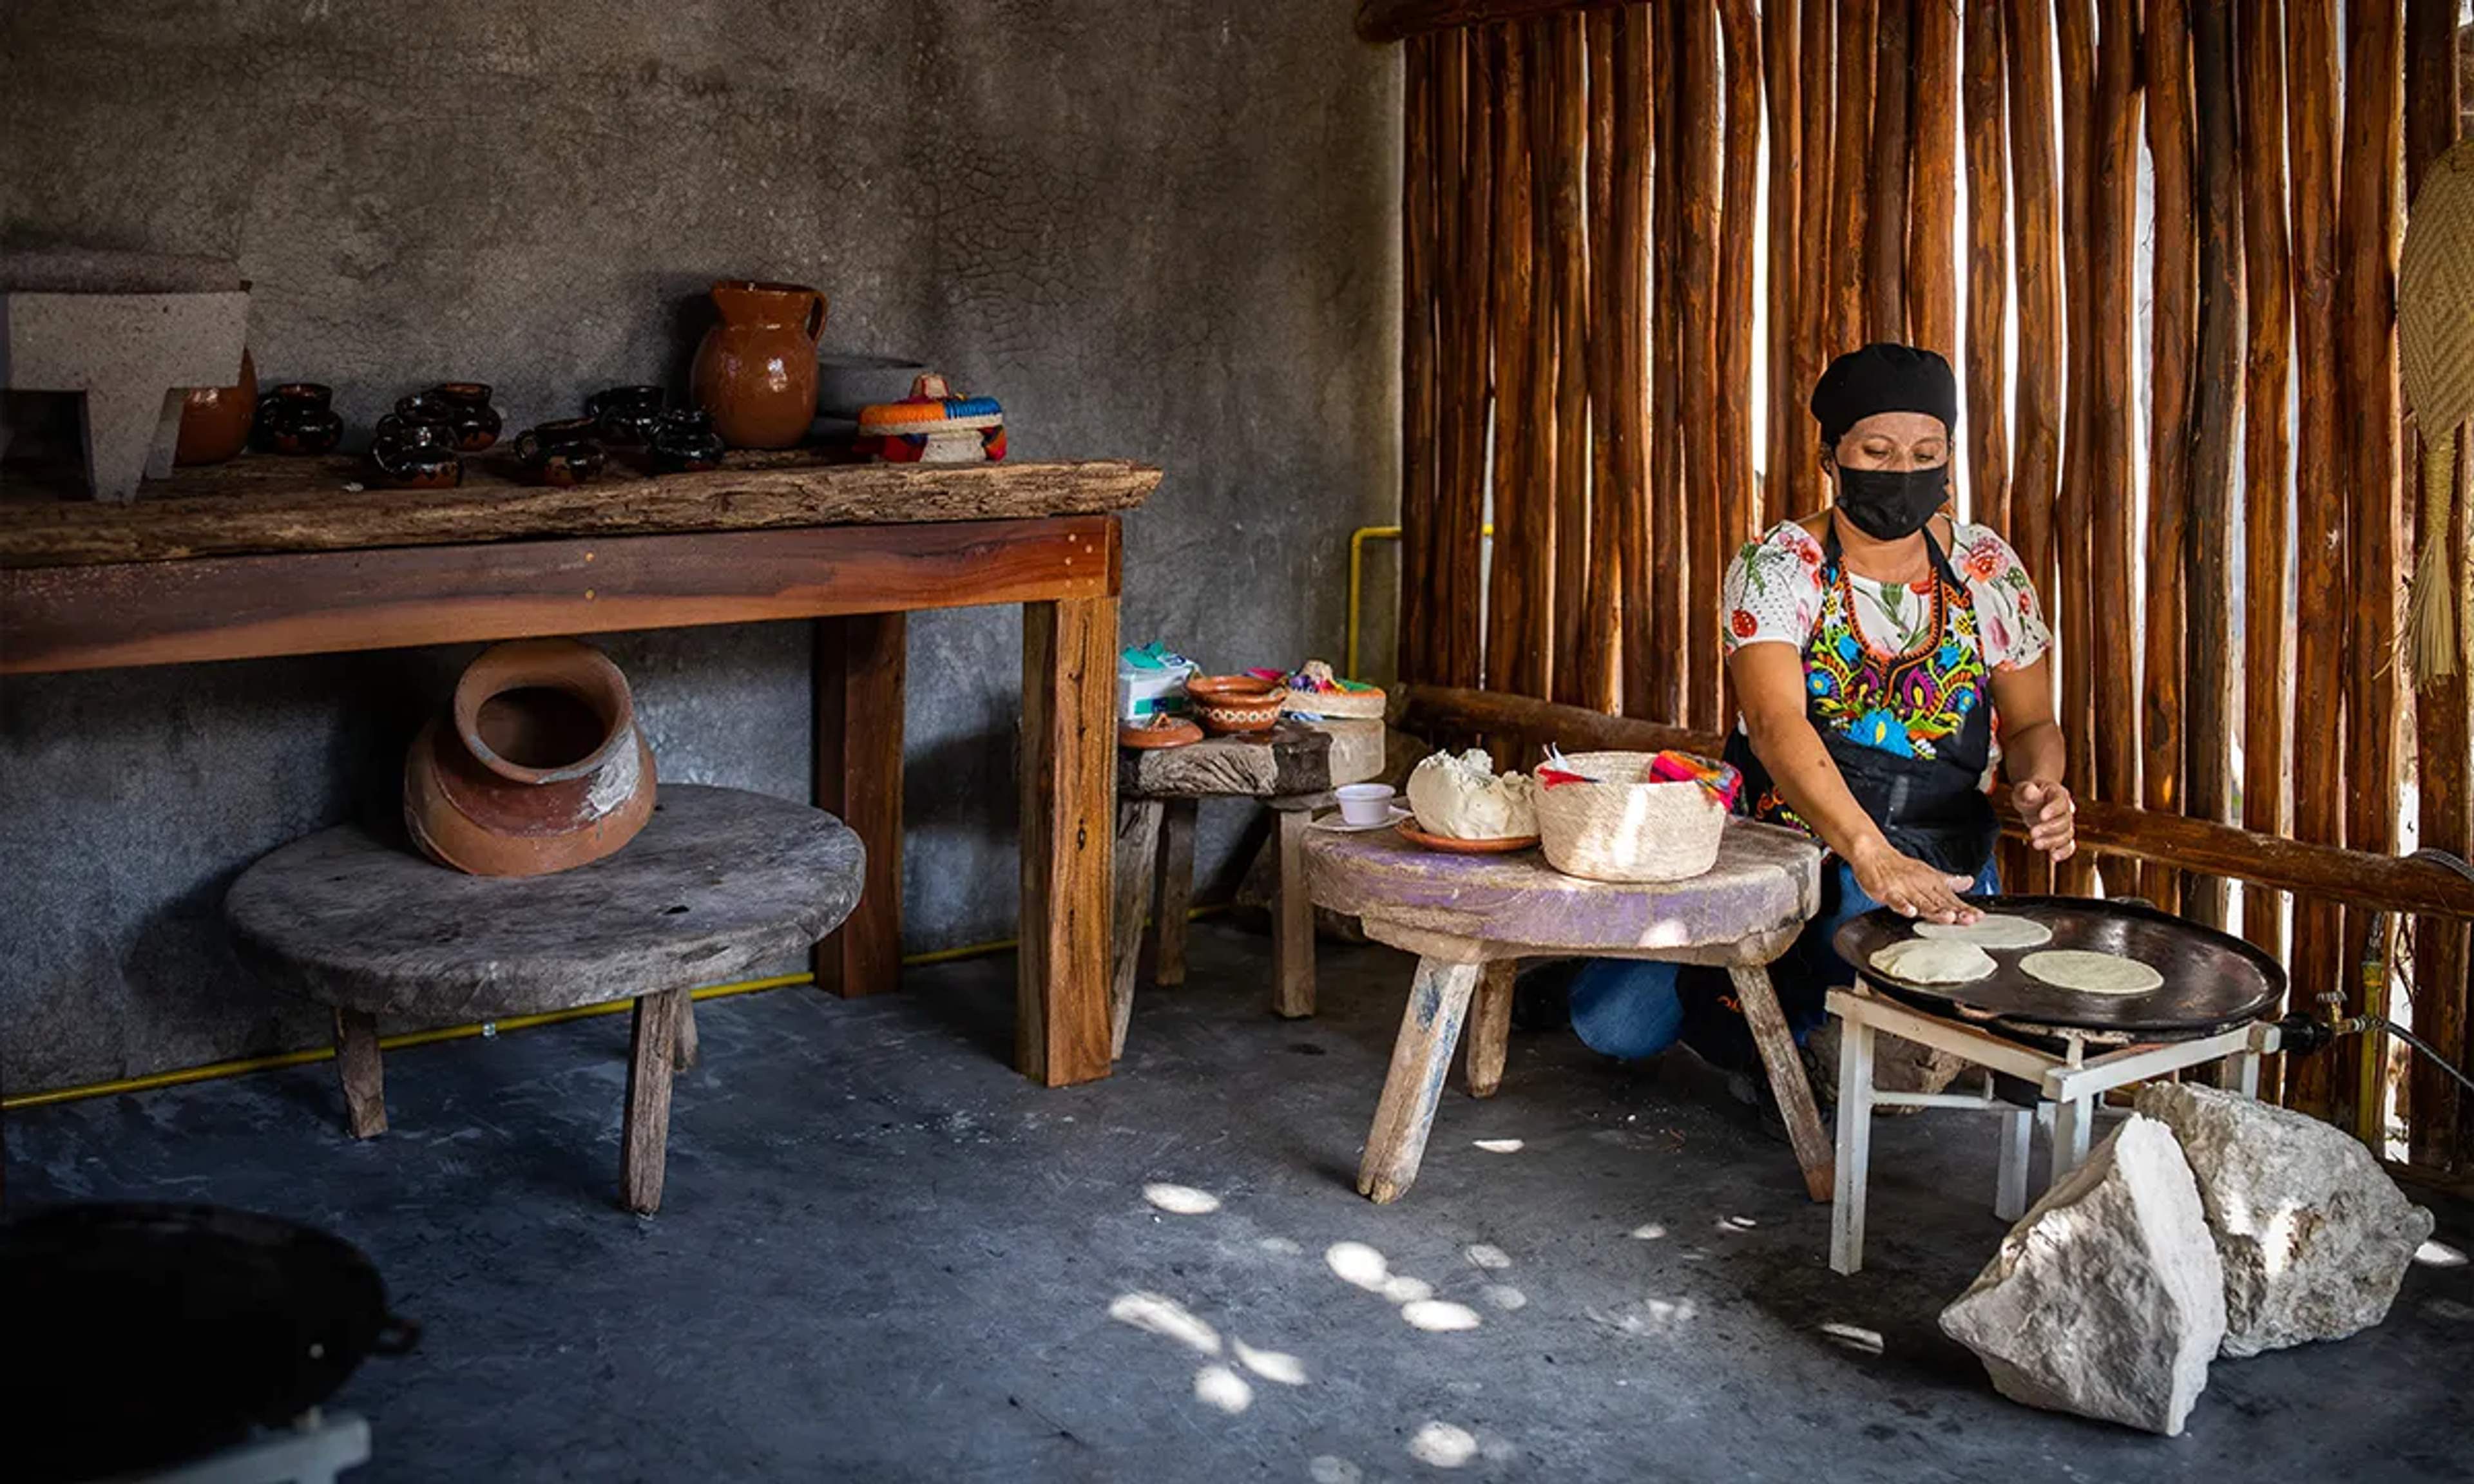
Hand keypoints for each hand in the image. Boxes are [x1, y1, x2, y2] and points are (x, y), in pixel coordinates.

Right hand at [1848, 839, 1981, 924]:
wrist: (1873, 854)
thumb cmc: (1900, 867)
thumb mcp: (1928, 873)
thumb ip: (1948, 881)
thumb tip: (1968, 882)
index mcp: (1931, 883)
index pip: (1951, 898)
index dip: (1965, 908)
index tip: (1978, 916)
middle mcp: (1920, 885)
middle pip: (1939, 902)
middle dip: (1955, 911)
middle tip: (1968, 919)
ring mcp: (1903, 888)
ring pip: (1921, 901)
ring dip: (1935, 910)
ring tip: (1948, 918)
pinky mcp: (1887, 891)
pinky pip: (1895, 899)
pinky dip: (1903, 905)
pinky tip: (1910, 912)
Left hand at [2013, 778, 2076, 861]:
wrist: (2033, 801)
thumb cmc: (2028, 794)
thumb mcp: (2022, 789)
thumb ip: (2026, 790)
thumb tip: (2031, 792)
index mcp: (2058, 794)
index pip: (2061, 802)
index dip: (2054, 809)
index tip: (2041, 816)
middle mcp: (2066, 809)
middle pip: (2064, 821)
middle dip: (2049, 828)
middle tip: (2032, 833)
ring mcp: (2065, 823)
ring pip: (2066, 835)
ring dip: (2052, 841)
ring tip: (2035, 844)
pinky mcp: (2062, 836)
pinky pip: (2069, 845)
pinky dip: (2064, 852)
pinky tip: (2053, 857)